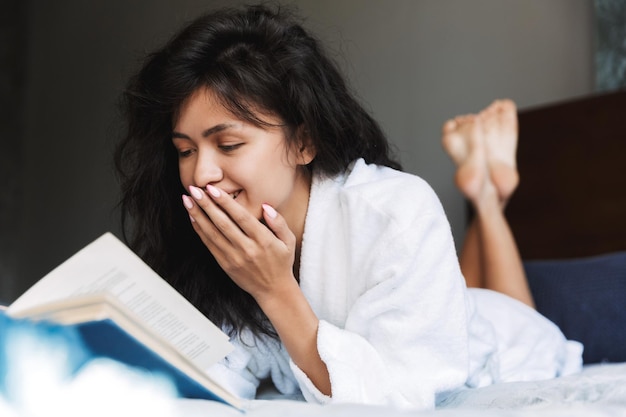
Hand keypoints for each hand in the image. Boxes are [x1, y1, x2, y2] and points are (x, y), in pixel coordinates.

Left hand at [182, 185, 295, 299]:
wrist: (273, 290)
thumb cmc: (281, 262)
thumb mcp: (289, 241)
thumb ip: (279, 222)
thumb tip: (266, 206)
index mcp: (263, 240)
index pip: (241, 217)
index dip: (225, 202)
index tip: (212, 189)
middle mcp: (247, 248)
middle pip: (222, 223)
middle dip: (206, 205)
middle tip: (194, 189)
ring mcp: (234, 258)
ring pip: (212, 233)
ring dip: (198, 216)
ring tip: (187, 200)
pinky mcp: (225, 264)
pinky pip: (209, 245)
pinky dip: (200, 230)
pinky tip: (193, 218)